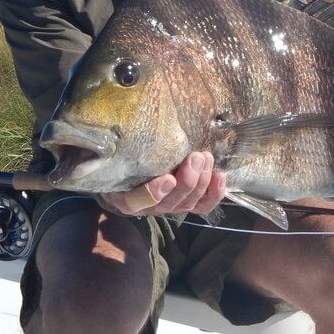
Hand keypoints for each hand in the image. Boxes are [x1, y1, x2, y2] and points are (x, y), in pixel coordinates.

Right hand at [99, 151, 226, 215]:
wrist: (127, 169)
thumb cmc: (121, 160)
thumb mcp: (115, 157)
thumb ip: (119, 150)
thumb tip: (117, 127)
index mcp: (125, 197)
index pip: (136, 202)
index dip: (153, 193)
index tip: (167, 178)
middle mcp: (147, 207)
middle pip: (170, 203)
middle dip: (187, 180)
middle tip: (196, 156)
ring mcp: (169, 206)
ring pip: (188, 203)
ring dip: (201, 181)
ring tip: (206, 158)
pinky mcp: (185, 203)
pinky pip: (202, 206)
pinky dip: (214, 193)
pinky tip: (219, 175)